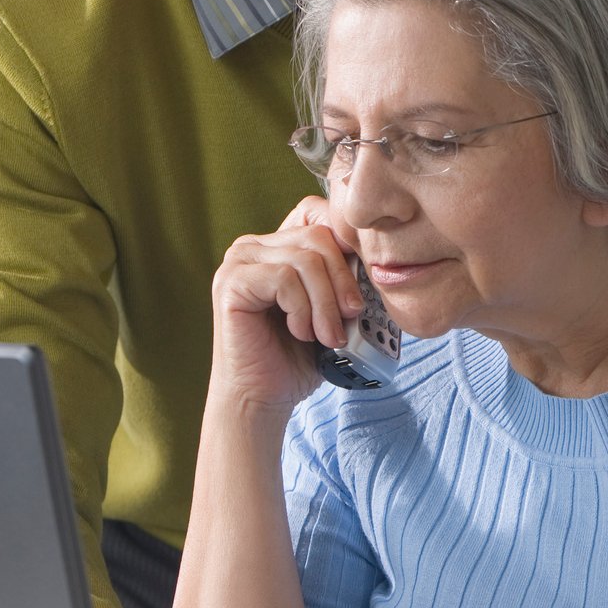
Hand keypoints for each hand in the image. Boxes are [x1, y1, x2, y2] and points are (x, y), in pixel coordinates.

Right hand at [207, 198, 366, 413]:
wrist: (265, 396)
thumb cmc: (300, 356)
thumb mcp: (334, 309)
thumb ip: (347, 277)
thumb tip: (376, 257)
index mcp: (280, 245)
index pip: (319, 211)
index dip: (347, 239)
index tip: (360, 282)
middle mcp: (255, 245)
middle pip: (319, 236)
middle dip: (344, 280)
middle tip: (351, 317)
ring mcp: (239, 261)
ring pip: (305, 259)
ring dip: (325, 303)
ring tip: (328, 336)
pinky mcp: (231, 282)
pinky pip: (283, 278)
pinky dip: (302, 309)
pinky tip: (300, 333)